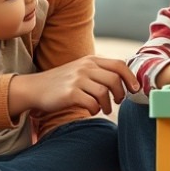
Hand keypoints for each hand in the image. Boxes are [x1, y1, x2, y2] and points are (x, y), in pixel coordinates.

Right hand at [9, 56, 139, 116]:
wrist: (35, 88)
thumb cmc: (62, 82)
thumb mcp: (81, 70)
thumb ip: (100, 72)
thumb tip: (125, 81)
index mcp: (91, 60)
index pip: (119, 64)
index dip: (130, 77)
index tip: (135, 89)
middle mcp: (85, 67)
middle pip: (114, 79)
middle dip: (121, 93)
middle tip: (118, 101)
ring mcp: (77, 79)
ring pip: (104, 92)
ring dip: (108, 104)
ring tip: (104, 108)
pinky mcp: (69, 93)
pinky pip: (91, 103)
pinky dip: (95, 109)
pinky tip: (91, 110)